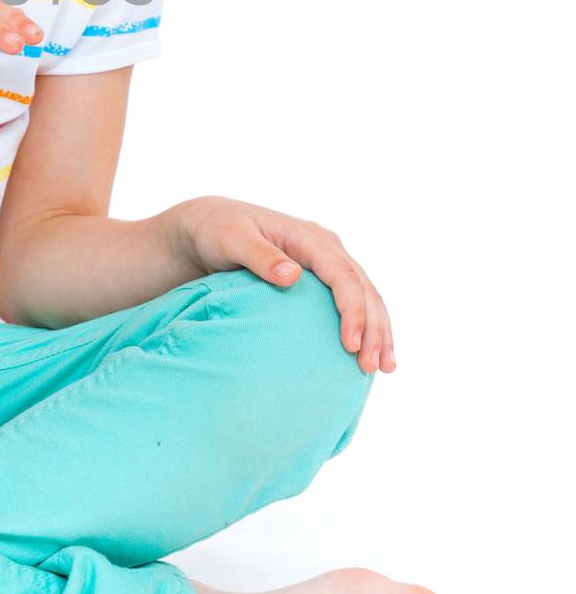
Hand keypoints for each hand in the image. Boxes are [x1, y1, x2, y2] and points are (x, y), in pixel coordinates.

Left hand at [162, 194, 395, 374]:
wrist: (209, 226)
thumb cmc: (217, 231)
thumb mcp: (232, 239)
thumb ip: (260, 256)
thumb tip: (292, 276)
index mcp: (308, 237)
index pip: (343, 275)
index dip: (352, 310)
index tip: (350, 344)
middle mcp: (325, 247)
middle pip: (363, 288)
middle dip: (373, 328)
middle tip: (370, 367)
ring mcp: (326, 262)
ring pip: (366, 296)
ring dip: (378, 331)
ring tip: (383, 367)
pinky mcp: (321, 278)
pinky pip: (353, 301)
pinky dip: (367, 327)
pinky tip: (372, 352)